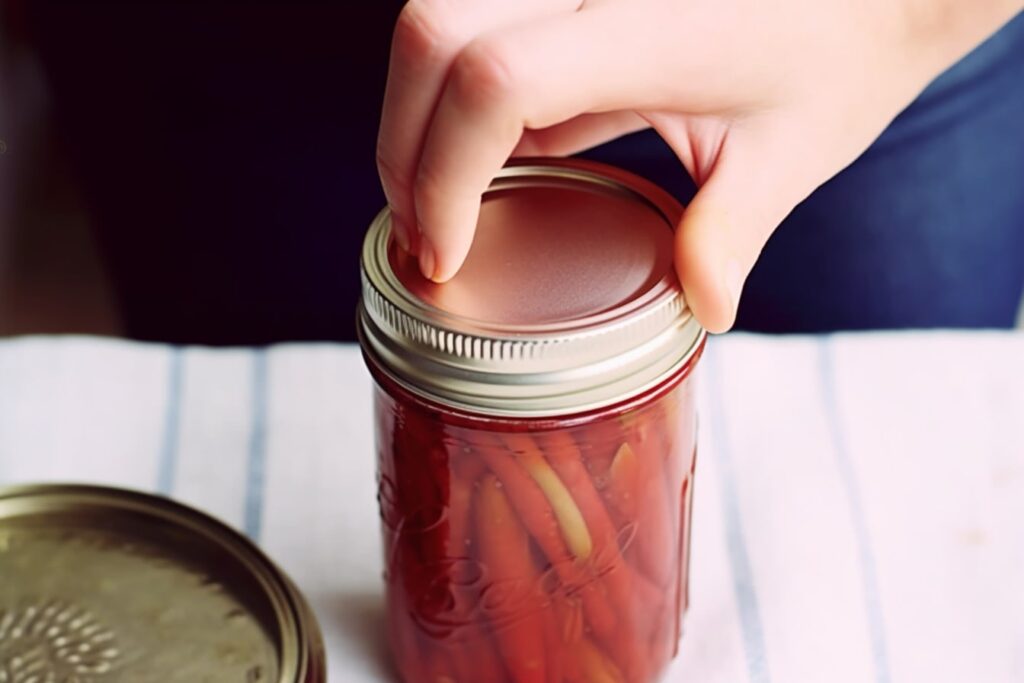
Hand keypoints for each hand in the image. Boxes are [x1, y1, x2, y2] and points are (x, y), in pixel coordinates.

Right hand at [377, 0, 1021, 331]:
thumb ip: (727, 235)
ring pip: (433, 20)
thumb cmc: (834, 51)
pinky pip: (472, 26)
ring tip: (442, 205)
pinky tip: (487, 161)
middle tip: (425, 239)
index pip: (496, 81)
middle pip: (431, 34)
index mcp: (650, 22)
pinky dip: (454, 98)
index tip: (445, 257)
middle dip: (404, 147)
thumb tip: (703, 311)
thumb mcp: (790, 154)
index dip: (444, 173)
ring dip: (416, 117)